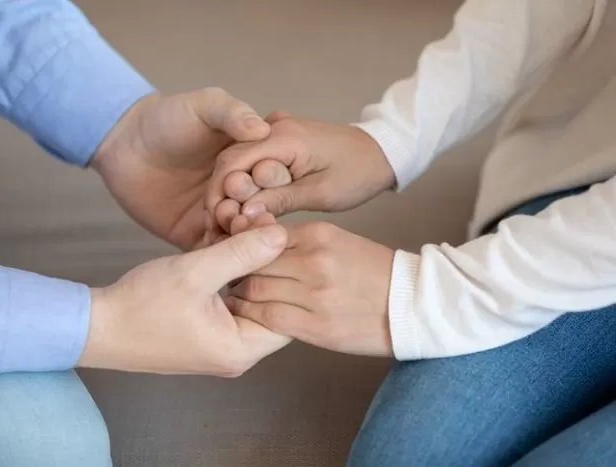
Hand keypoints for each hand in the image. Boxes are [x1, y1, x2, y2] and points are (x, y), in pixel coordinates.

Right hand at [77, 224, 291, 375]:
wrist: (95, 327)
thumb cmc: (141, 306)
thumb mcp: (196, 272)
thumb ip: (242, 252)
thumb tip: (280, 234)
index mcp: (242, 348)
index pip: (290, 311)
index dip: (288, 270)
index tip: (278, 236)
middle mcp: (237, 350)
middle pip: (270, 299)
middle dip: (263, 260)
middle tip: (254, 225)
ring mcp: (221, 340)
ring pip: (249, 293)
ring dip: (244, 261)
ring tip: (236, 227)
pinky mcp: (207, 329)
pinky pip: (230, 296)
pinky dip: (227, 271)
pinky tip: (220, 242)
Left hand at [91, 88, 269, 250]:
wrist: (124, 144)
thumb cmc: (166, 117)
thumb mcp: (203, 106)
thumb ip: (232, 112)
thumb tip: (262, 129)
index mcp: (253, 160)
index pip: (273, 173)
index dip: (271, 176)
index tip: (261, 175)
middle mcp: (243, 190)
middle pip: (261, 206)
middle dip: (257, 207)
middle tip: (244, 205)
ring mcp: (222, 215)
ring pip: (241, 232)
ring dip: (240, 232)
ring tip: (230, 223)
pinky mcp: (198, 236)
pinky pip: (213, 251)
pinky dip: (218, 252)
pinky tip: (216, 245)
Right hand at [205, 112, 394, 236]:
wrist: (380, 152)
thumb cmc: (358, 173)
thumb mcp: (321, 192)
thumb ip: (281, 199)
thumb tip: (245, 212)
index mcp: (284, 136)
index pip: (233, 162)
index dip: (219, 194)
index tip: (215, 222)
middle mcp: (273, 125)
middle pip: (230, 160)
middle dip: (220, 194)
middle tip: (215, 227)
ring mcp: (274, 129)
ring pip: (238, 160)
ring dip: (230, 191)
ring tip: (226, 223)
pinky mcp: (278, 139)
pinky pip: (252, 159)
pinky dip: (244, 183)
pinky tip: (241, 208)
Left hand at [226, 219, 394, 356]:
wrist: (412, 304)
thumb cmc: (372, 272)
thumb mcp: (338, 241)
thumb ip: (297, 241)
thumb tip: (256, 243)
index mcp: (318, 234)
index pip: (260, 235)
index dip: (240, 245)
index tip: (231, 254)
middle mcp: (314, 260)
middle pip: (253, 261)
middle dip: (234, 270)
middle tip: (226, 277)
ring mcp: (315, 295)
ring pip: (255, 290)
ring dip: (238, 294)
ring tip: (234, 296)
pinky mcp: (318, 326)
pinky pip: (269, 318)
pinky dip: (251, 315)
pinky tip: (247, 314)